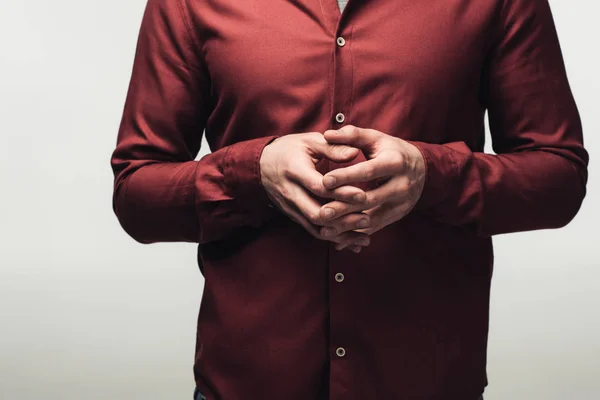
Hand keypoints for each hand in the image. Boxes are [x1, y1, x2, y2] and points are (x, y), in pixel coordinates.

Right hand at [260, 132, 372, 251]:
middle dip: (343, 219)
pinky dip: (334, 238)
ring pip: (316, 228)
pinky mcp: (294, 217)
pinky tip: (353, 241)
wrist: (261, 164)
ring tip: (365, 236)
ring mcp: (291, 208)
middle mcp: (291, 193)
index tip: (362, 196)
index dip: (340, 193)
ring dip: (341, 234)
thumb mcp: (309, 141)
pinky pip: (314, 231)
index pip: (318, 187)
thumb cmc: (290, 149)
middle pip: (317, 214)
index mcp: (295, 171)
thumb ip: (332, 147)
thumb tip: (354, 153)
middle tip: (366, 218)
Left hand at [317, 125, 425, 249]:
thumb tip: (328, 134)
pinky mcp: (397, 216)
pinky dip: (355, 234)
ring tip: (325, 230)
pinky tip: (337, 240)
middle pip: (370, 199)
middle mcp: (401, 185)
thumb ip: (352, 135)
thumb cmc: (391, 150)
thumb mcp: (376, 138)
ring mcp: (401, 204)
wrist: (423, 169)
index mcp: (395, 162)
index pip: (369, 170)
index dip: (347, 176)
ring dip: (348, 226)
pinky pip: (375, 228)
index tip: (325, 180)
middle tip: (322, 212)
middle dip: (345, 207)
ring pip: (372, 219)